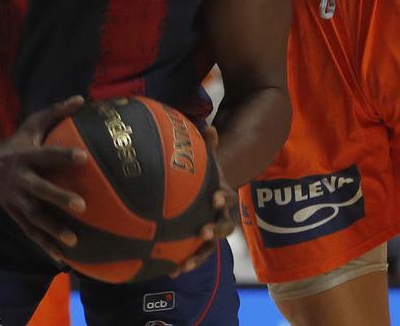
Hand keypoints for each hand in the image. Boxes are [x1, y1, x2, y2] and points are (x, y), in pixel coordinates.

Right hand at [0, 95, 88, 261]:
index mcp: (24, 156)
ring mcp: (15, 200)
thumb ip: (57, 112)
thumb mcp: (32, 124)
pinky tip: (62, 258)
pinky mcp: (14, 214)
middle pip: (39, 189)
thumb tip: (81, 98)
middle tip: (82, 206)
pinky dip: (45, 245)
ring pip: (34, 216)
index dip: (63, 155)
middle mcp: (19, 179)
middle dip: (58, 197)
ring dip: (52, 229)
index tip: (83, 158)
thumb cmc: (16, 142)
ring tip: (74, 241)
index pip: (46, 154)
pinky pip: (30, 232)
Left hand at [174, 122, 236, 274]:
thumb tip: (211, 127)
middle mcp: (220, 217)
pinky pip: (194, 255)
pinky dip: (185, 262)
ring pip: (209, 248)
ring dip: (198, 256)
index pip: (228, 197)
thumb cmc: (203, 172)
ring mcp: (211, 232)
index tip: (215, 199)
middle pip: (224, 227)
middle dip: (214, 230)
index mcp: (223, 195)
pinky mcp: (199, 244)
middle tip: (202, 232)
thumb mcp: (206, 158)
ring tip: (185, 264)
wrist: (206, 189)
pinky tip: (171, 271)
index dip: (223, 198)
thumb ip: (208, 145)